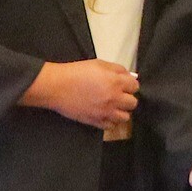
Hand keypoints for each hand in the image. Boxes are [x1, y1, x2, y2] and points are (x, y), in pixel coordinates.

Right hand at [21, 59, 138, 129]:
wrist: (56, 86)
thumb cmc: (75, 73)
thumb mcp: (99, 64)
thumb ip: (117, 69)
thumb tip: (129, 75)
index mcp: (116, 82)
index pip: (135, 87)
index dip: (130, 85)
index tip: (124, 85)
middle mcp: (113, 98)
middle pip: (133, 103)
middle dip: (127, 98)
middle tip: (119, 95)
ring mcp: (105, 112)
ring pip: (125, 117)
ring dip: (121, 111)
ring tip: (113, 106)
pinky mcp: (95, 121)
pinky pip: (110, 126)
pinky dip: (110, 121)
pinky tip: (104, 114)